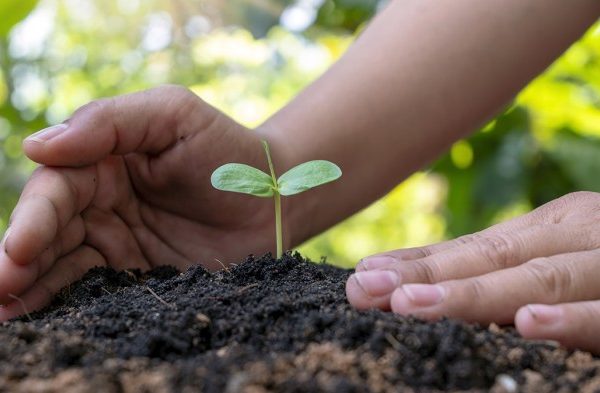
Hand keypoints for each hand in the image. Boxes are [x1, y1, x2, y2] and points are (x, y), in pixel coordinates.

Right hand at [0, 85, 287, 320]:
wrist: (274, 196)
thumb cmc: (226, 148)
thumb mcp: (172, 114)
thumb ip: (109, 122)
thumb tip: (35, 146)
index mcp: (101, 163)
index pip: (55, 191)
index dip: (33, 220)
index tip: (17, 250)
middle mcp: (101, 205)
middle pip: (49, 233)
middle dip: (19, 261)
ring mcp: (119, 245)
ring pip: (63, 266)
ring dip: (31, 289)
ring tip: (6, 314)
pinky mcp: (140, 277)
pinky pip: (99, 291)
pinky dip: (69, 305)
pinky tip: (45, 322)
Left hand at [346, 191, 599, 352]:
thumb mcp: (551, 258)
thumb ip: (498, 269)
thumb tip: (412, 283)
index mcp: (551, 228)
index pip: (471, 247)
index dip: (416, 262)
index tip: (361, 277)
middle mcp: (580, 236)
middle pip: (494, 259)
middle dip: (428, 276)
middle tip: (367, 290)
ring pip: (543, 281)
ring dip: (476, 295)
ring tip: (414, 306)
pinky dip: (572, 320)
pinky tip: (527, 326)